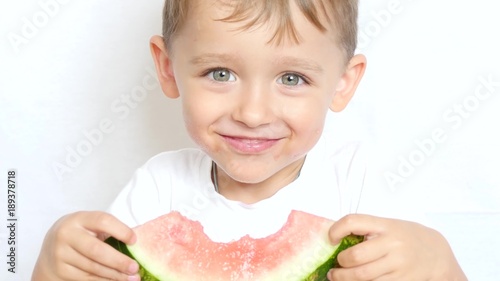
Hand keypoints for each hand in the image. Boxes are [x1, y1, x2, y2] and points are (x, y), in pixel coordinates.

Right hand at [32, 211, 139, 280]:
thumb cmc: (80, 235)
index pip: (102, 221)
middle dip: (118, 261)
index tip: (134, 240)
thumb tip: (135, 245)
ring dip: (115, 275)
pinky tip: (116, 280)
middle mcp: (67, 235)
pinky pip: (87, 278)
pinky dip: (104, 280)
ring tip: (131, 278)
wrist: (50, 250)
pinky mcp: (61, 270)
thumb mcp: (90, 226)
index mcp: (79, 219)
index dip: (121, 230)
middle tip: (135, 268)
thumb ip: (108, 231)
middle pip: (96, 250)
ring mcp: (61, 254)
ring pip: (93, 267)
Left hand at [328, 214, 466, 280]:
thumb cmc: (408, 238)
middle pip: (355, 256)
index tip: (330, 238)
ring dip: (344, 279)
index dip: (336, 230)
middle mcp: (392, 244)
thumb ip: (368, 230)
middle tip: (335, 267)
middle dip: (340, 264)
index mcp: (386, 226)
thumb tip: (337, 239)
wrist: (437, 255)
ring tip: (337, 277)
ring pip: (363, 277)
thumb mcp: (390, 226)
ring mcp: (398, 265)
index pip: (354, 221)